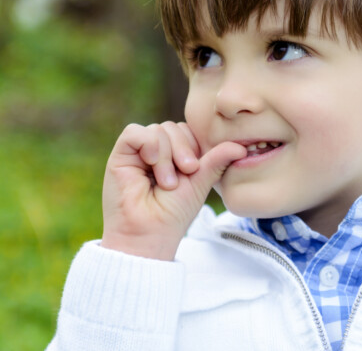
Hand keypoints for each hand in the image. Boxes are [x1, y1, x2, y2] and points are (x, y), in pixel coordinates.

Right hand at [101, 122, 246, 260]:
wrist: (150, 235)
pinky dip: (148, 144)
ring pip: (157, 129)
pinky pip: (134, 132)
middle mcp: (155, 151)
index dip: (194, 145)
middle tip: (186, 172)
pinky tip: (151, 161)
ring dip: (167, 155)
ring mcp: (137, 152)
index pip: (187, 131)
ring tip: (166, 182)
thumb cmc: (173, 214)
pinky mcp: (120, 155)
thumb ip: (216, 161)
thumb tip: (241, 147)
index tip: (196, 170)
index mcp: (174, 155)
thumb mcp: (199, 183)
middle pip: (173, 126)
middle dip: (183, 148)